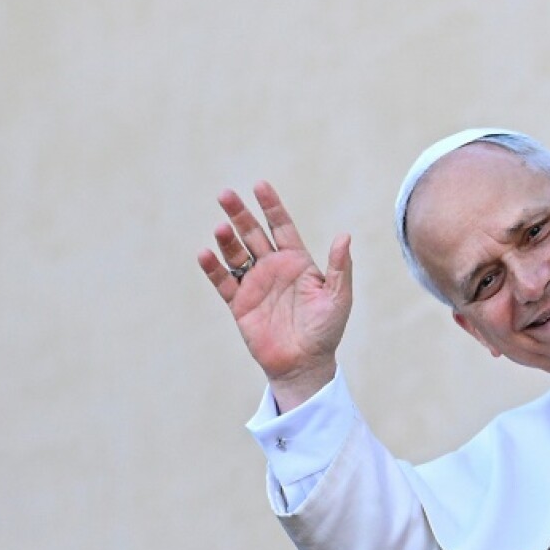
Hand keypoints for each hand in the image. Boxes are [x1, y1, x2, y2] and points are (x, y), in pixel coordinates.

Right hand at [198, 181, 352, 410]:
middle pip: (252, 233)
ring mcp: (255, 284)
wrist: (305, 364)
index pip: (281, 226)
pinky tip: (205, 254)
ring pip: (236, 253)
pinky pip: (223, 282)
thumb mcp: (338, 297)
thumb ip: (340, 266)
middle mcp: (273, 268)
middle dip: (240, 214)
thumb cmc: (326, 331)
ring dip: (227, 240)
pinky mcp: (240, 304)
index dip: (271, 206)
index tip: (259, 185)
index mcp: (297, 261)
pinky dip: (213, 268)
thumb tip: (344, 235)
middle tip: (225, 194)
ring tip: (221, 227)